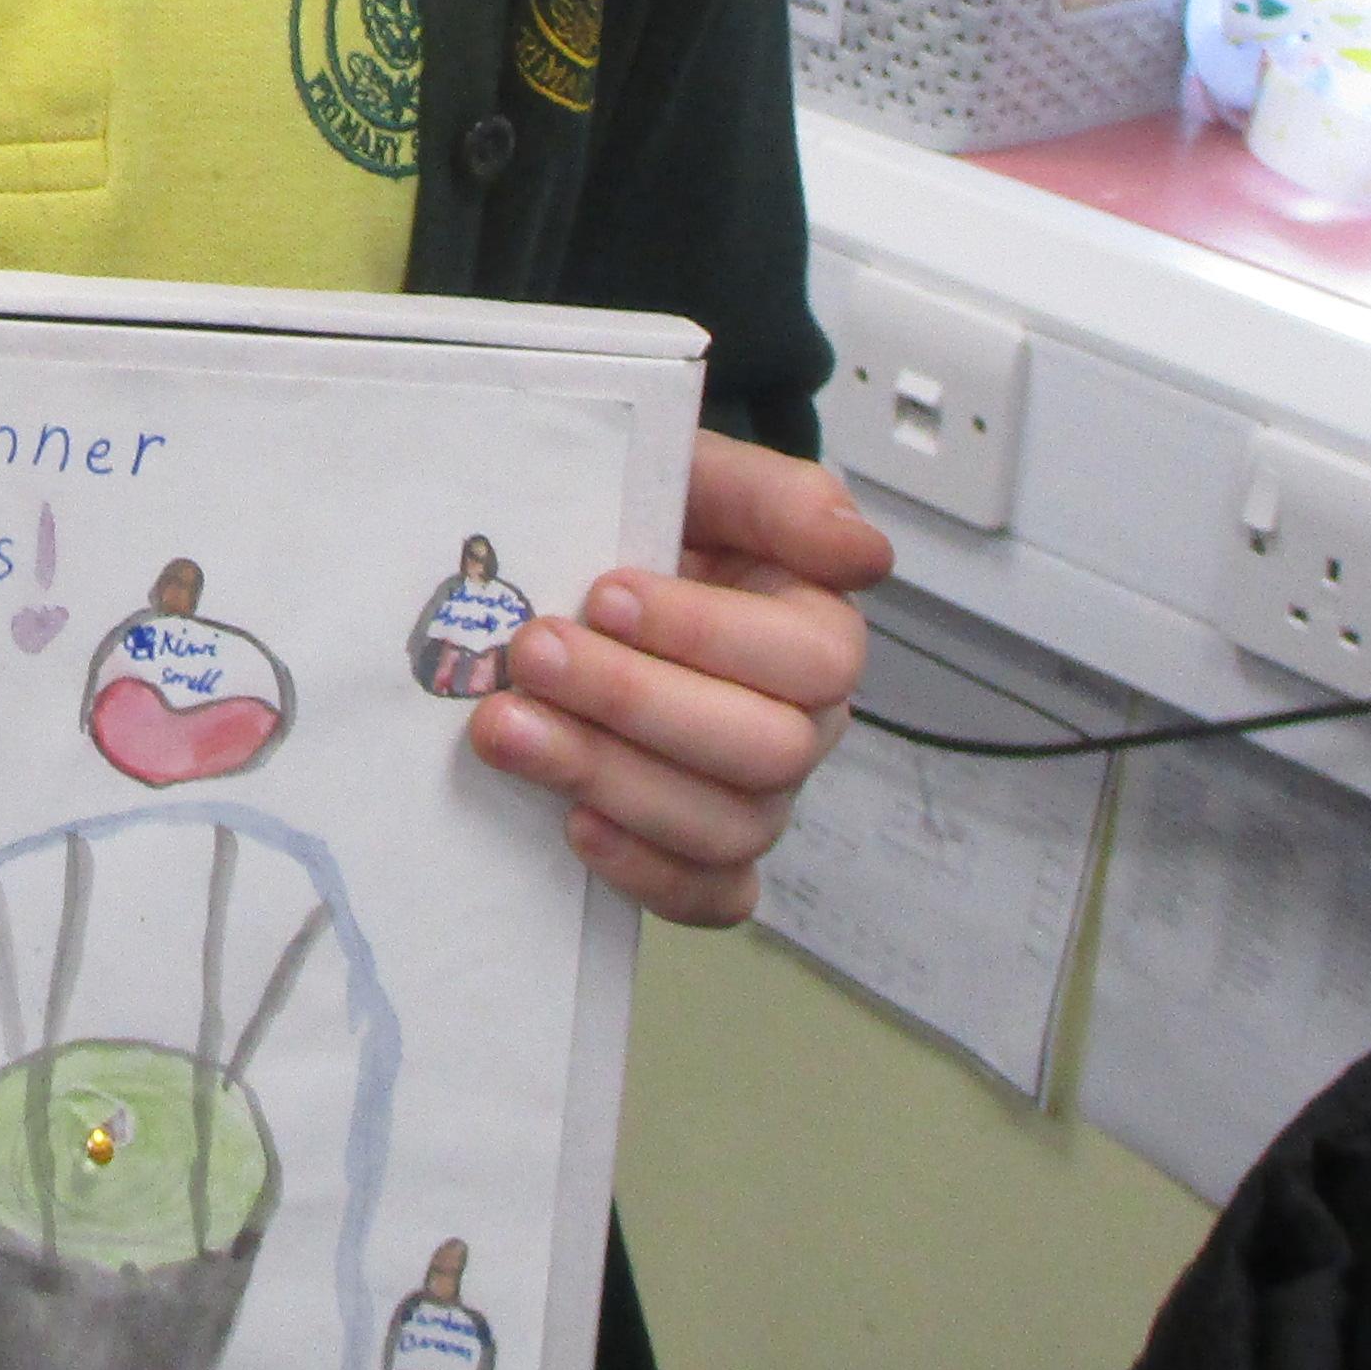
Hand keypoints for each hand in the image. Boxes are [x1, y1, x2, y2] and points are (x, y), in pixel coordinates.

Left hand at [466, 428, 891, 923]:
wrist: (580, 568)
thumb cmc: (647, 519)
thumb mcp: (698, 473)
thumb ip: (777, 496)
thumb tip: (863, 551)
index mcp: (817, 630)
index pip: (808, 657)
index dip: (708, 633)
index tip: (605, 592)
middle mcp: (802, 723)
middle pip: (766, 750)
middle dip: (637, 701)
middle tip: (533, 654)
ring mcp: (757, 797)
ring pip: (726, 826)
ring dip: (610, 778)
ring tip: (507, 730)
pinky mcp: (704, 853)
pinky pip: (707, 896)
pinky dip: (646, 872)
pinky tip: (572, 826)